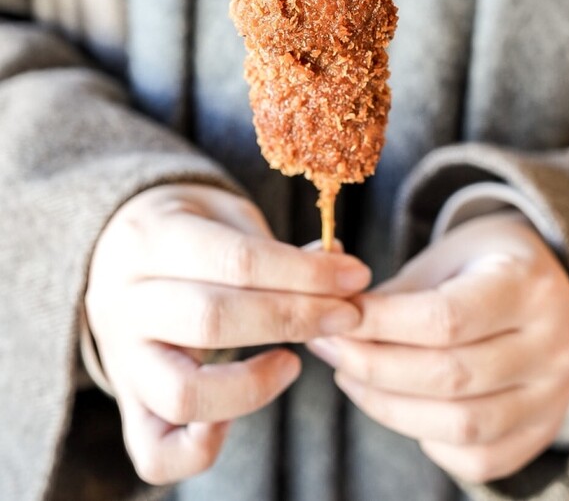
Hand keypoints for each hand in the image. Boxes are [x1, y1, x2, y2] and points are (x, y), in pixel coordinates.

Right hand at [86, 183, 370, 484]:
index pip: (237, 261)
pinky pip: (154, 451)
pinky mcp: (127, 400)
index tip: (355, 277)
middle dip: (296, 318)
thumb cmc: (189, 228)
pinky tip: (238, 417)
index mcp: (152, 237)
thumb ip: (276, 245)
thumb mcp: (226, 215)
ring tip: (295, 362)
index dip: (306, 274)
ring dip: (254, 386)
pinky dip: (201, 448)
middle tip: (347, 316)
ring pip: (182, 393)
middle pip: (214, 320)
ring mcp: (120, 356)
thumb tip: (339, 267)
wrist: (116, 246)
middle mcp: (126, 299)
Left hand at [308, 212, 568, 483]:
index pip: (446, 319)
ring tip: (352, 378)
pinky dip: (429, 440)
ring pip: (464, 425)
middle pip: (452, 376)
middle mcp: (554, 344)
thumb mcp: (441, 258)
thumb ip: (394, 295)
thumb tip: (333, 321)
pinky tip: (399, 406)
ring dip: (391, 408)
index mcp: (528, 285)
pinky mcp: (544, 430)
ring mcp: (556, 395)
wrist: (541, 284)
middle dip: (375, 368)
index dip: (382, 325)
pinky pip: (480, 459)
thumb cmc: (478, 264)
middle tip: (330, 349)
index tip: (337, 319)